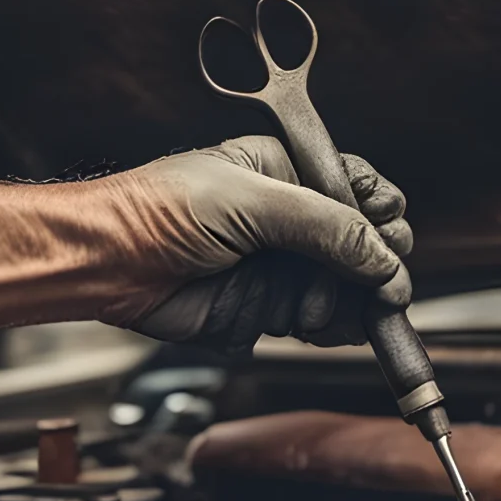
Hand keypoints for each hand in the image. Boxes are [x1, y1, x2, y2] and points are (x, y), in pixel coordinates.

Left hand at [101, 136, 412, 351]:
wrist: (109, 264)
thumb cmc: (160, 211)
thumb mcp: (252, 201)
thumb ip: (324, 226)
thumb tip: (382, 255)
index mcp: (287, 171)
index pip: (357, 188)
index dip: (381, 213)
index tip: (390, 235)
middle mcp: (289, 218)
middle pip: (361, 245)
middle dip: (372, 266)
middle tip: (378, 284)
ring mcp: (280, 265)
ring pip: (345, 289)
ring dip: (347, 303)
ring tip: (322, 308)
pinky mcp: (265, 306)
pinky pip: (317, 321)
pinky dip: (327, 328)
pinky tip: (319, 326)